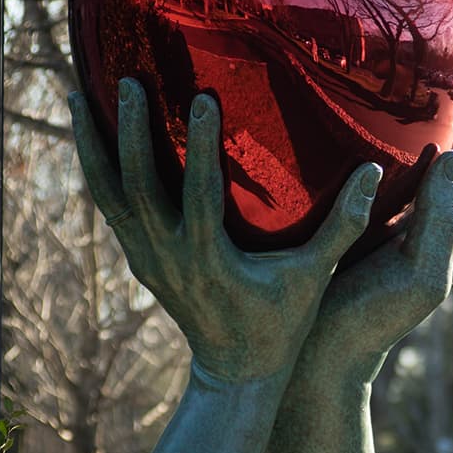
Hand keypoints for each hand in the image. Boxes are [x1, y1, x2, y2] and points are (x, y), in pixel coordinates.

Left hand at [71, 78, 382, 382]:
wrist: (236, 372)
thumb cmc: (282, 321)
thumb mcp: (316, 276)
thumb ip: (345, 225)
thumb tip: (375, 174)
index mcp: (211, 259)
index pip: (201, 194)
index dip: (203, 146)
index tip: (202, 98)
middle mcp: (170, 256)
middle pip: (138, 187)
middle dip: (129, 132)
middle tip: (128, 80)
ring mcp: (148, 258)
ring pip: (109, 194)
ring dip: (92, 145)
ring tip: (78, 94)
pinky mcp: (140, 258)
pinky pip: (111, 206)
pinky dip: (98, 169)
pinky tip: (92, 132)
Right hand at [299, 84, 452, 375]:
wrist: (319, 356)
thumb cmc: (372, 322)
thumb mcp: (420, 279)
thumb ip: (442, 225)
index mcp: (438, 231)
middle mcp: (411, 222)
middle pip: (436, 157)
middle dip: (440, 117)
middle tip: (430, 68)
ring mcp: (377, 224)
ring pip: (397, 165)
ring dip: (398, 128)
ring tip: (387, 83)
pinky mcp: (340, 225)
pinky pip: (358, 180)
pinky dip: (357, 149)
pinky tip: (335, 125)